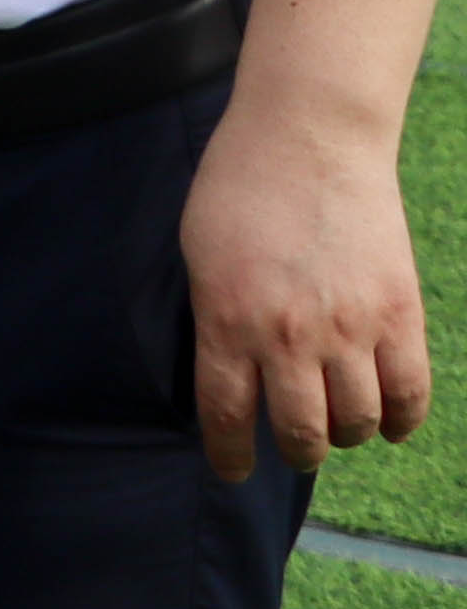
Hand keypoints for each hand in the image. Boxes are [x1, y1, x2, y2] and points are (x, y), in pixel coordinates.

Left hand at [183, 93, 434, 480]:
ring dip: (347, 433)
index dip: (231, 455)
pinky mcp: (399, 313)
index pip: (226, 415)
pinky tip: (389, 421)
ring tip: (338, 422)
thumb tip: (232, 376)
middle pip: (301, 433)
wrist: (310, 138)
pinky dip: (401, 419)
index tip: (233, 471)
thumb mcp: (199, 257)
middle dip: (295, 451)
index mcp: (226, 320)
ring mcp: (350, 327)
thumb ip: (215, 319)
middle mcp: (288, 335)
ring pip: (358, 422)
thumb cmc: (239, 189)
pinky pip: (410, 394)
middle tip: (294, 446)